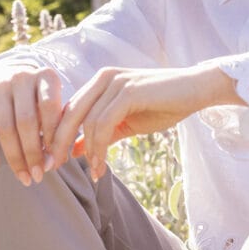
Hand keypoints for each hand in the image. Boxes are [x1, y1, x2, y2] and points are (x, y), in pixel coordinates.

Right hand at [0, 67, 62, 185]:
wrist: (11, 78)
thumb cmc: (40, 98)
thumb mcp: (54, 105)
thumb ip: (59, 127)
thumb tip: (57, 161)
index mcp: (46, 76)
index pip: (50, 107)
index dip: (53, 136)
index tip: (55, 161)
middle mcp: (22, 77)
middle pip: (26, 120)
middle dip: (33, 152)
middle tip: (39, 175)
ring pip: (4, 126)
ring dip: (14, 157)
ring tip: (24, 177)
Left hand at [51, 65, 240, 179]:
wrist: (195, 91)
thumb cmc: (164, 105)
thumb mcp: (126, 123)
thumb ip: (100, 134)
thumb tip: (73, 151)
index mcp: (100, 81)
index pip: (68, 109)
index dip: (57, 135)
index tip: (53, 160)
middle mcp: (103, 77)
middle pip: (69, 114)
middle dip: (58, 143)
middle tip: (53, 168)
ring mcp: (116, 82)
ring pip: (87, 122)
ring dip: (87, 151)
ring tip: (94, 171)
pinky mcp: (128, 91)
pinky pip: (104, 123)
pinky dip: (99, 147)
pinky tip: (102, 164)